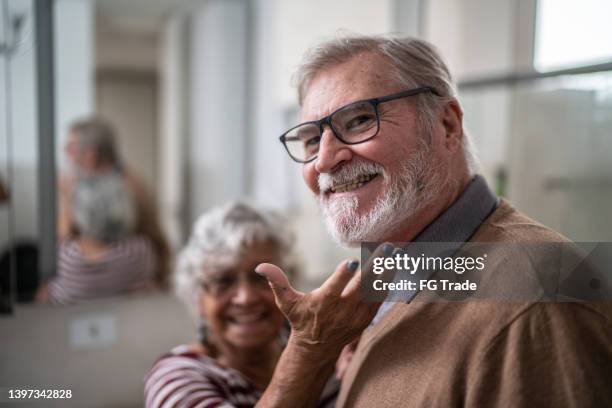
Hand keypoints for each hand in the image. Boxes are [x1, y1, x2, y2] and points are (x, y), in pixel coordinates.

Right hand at [255, 243, 394, 358]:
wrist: (316, 348)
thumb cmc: (299, 320)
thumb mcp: (286, 302)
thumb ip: (277, 282)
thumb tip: (260, 266)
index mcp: (323, 303)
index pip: (334, 289)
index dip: (342, 276)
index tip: (352, 263)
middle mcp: (342, 310)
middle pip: (362, 287)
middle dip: (375, 267)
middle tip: (386, 248)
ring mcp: (357, 315)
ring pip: (376, 292)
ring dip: (386, 272)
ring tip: (394, 254)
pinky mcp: (366, 318)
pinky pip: (380, 299)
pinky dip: (387, 284)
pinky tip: (393, 267)